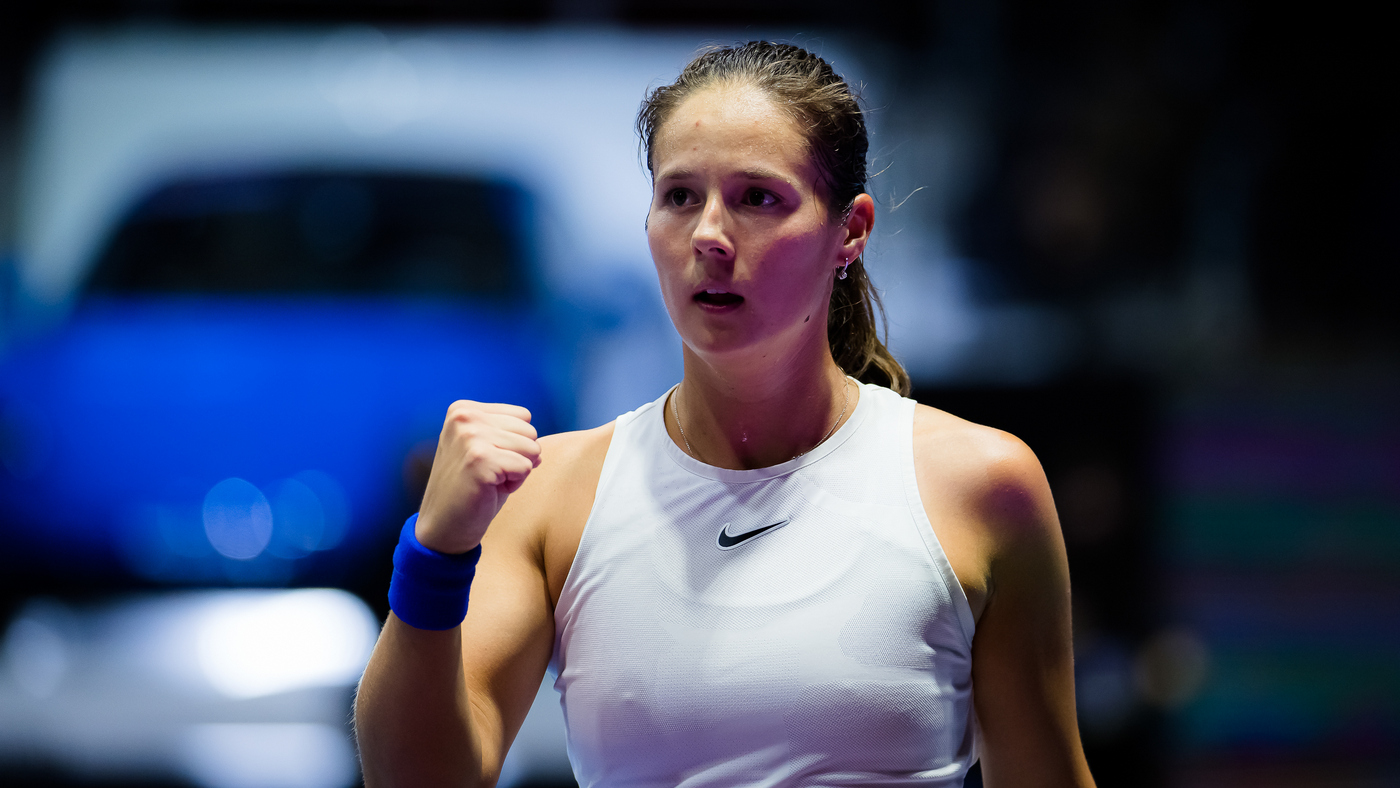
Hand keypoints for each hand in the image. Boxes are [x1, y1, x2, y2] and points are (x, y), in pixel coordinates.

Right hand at [415, 401, 540, 553]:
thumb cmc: (470, 488)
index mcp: (463, 409)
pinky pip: (526, 467)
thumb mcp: (488, 450)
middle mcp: (465, 417)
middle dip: (518, 457)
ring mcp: (470, 436)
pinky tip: (489, 490)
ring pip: (532, 448)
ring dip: (517, 471)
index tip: (487, 461)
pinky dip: (515, 484)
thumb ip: (512, 436)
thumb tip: (539, 448)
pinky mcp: (480, 459)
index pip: (523, 416)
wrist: (443, 527)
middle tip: (488, 474)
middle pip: (530, 431)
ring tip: (489, 481)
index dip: (514, 444)